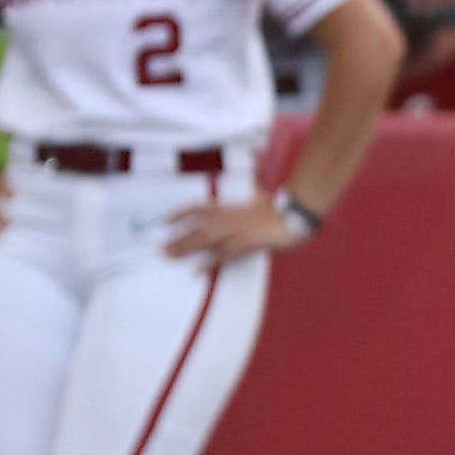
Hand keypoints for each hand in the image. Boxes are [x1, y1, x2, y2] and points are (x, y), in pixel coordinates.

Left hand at [165, 197, 299, 262]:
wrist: (292, 218)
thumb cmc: (278, 207)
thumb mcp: (260, 194)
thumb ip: (251, 189)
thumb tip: (252, 184)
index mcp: (229, 207)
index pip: (198, 208)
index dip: (179, 214)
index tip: (165, 220)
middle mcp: (227, 219)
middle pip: (196, 229)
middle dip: (177, 239)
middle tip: (161, 249)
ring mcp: (234, 232)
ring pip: (204, 242)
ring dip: (185, 250)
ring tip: (170, 257)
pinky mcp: (243, 245)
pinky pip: (222, 256)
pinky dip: (209, 264)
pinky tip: (198, 271)